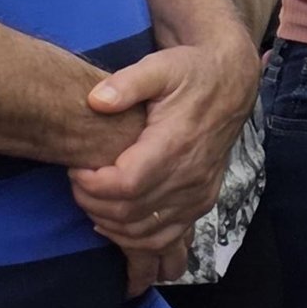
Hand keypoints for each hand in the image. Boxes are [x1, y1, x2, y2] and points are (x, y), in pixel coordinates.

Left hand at [67, 38, 257, 293]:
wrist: (230, 83)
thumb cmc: (190, 72)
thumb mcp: (159, 66)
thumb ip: (126, 82)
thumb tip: (95, 100)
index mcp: (175, 144)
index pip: (126, 185)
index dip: (93, 185)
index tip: (76, 169)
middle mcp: (189, 176)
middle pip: (131, 213)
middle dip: (94, 204)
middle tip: (77, 185)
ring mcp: (198, 194)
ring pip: (147, 233)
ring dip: (111, 225)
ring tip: (90, 202)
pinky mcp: (202, 202)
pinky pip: (167, 238)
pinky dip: (137, 240)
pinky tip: (115, 225)